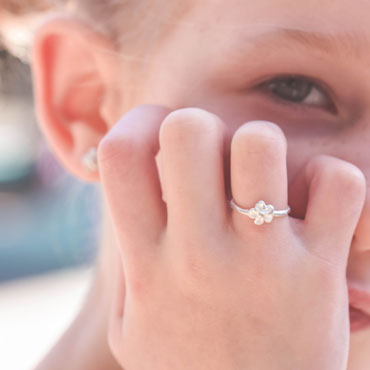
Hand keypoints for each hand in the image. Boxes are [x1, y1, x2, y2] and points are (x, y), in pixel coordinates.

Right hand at [98, 104, 365, 369]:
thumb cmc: (185, 368)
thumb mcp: (132, 320)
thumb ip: (130, 257)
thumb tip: (143, 196)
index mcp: (145, 261)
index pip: (120, 154)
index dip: (139, 123)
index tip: (160, 132)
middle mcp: (197, 254)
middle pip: (190, 129)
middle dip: (199, 126)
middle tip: (213, 156)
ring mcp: (262, 261)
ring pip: (259, 142)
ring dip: (260, 144)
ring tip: (263, 178)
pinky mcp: (321, 271)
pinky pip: (336, 182)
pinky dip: (331, 180)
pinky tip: (316, 206)